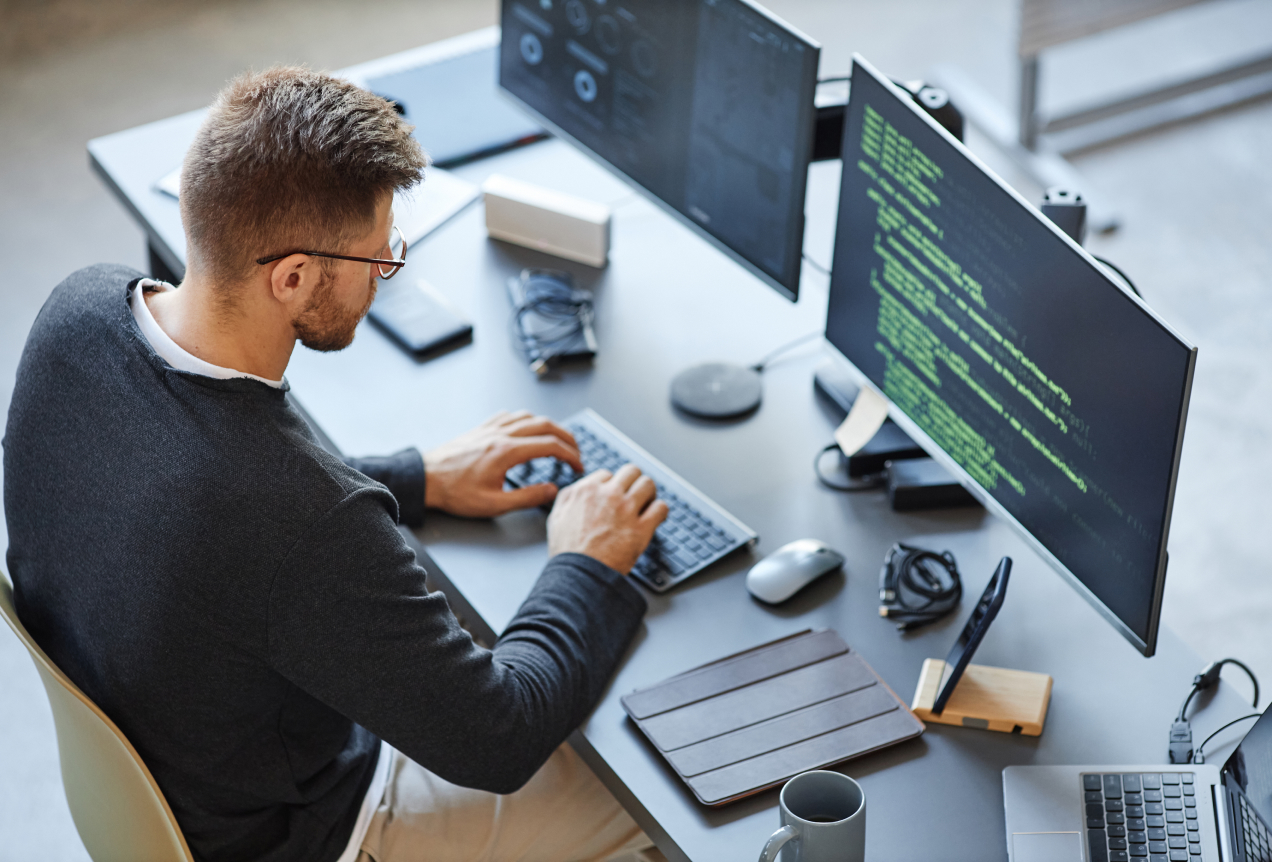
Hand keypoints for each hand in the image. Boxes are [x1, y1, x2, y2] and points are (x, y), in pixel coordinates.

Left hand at [423, 411, 582, 517]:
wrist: (426, 479)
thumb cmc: (455, 493)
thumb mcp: (494, 504)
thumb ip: (527, 497)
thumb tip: (552, 490)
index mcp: (507, 452)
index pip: (550, 446)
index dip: (571, 455)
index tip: (578, 465)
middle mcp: (501, 435)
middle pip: (545, 425)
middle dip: (566, 437)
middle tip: (576, 451)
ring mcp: (490, 428)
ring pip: (529, 416)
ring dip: (548, 426)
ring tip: (557, 439)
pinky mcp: (481, 429)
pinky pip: (509, 416)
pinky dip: (526, 419)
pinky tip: (527, 428)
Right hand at [547, 465, 668, 573]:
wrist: (578, 575)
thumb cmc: (567, 552)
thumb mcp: (556, 517)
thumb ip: (568, 498)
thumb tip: (577, 490)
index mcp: (586, 491)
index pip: (607, 475)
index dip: (613, 485)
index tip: (616, 494)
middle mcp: (608, 495)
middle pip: (631, 472)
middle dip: (634, 481)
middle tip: (635, 493)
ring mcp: (626, 510)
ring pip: (648, 484)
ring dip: (649, 493)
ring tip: (648, 502)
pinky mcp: (641, 528)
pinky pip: (661, 508)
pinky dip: (660, 511)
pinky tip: (656, 516)